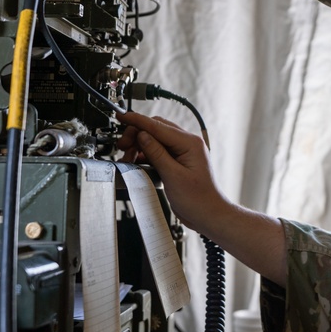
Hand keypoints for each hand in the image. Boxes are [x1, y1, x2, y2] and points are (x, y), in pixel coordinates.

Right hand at [116, 112, 226, 230]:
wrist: (208, 215)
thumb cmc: (198, 199)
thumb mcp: (173, 176)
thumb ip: (156, 153)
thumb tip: (142, 135)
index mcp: (190, 143)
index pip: (158, 126)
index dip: (137, 120)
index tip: (122, 116)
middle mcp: (187, 144)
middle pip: (155, 129)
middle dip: (136, 135)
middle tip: (122, 145)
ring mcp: (182, 152)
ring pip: (155, 140)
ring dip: (139, 146)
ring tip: (127, 157)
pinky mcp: (177, 162)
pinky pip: (157, 151)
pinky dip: (145, 155)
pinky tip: (136, 162)